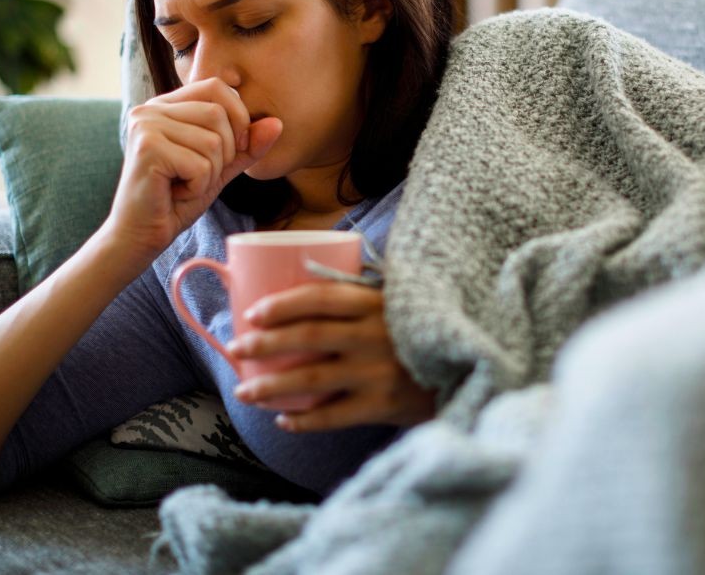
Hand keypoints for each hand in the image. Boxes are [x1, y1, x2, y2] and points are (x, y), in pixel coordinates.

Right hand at [105, 77, 282, 255]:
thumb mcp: (220, 167)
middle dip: (223, 154)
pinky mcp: (147, 148)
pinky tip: (176, 193)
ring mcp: (146, 125)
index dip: (237, 118)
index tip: (231, 150)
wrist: (140, 235)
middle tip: (197, 175)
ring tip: (184, 184)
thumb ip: (247, 146)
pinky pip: (200, 164)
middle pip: (218, 114)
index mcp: (167, 105)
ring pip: (212, 141)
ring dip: (209, 174)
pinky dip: (197, 187)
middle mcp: (151, 108)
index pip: (218, 88)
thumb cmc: (177, 200)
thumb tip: (277, 123)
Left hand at [228, 282, 435, 431]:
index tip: (253, 313)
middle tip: (236, 349)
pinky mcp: (385, 406)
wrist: (468, 369)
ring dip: (273, 387)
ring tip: (245, 391)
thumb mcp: (398, 303)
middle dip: (266, 344)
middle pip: (308, 337)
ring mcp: (379, 373)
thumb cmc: (422, 332)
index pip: (320, 298)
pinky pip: (336, 416)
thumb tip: (303, 284)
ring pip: (314, 380)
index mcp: (377, 303)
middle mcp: (375, 336)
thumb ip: (361, 295)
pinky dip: (306, 420)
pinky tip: (283, 421)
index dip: (283, 304)